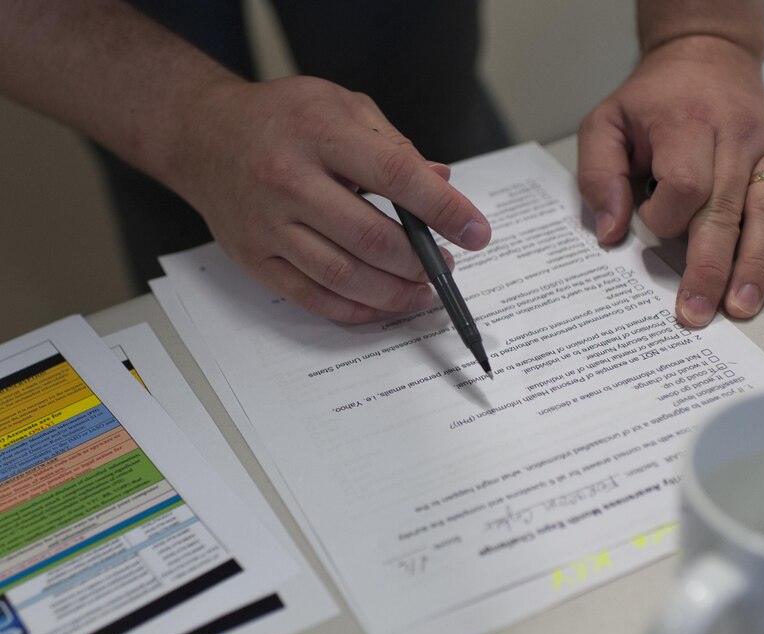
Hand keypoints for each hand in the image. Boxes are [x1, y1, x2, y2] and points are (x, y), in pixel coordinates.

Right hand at [171, 75, 491, 322]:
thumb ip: (395, 146)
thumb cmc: (282, 118)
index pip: (396, 176)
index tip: (475, 232)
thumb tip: (444, 184)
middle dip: (420, 262)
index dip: (443, 209)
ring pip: (343, 276)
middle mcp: (288, 180)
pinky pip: (312, 297)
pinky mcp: (254, 258)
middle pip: (371, 238)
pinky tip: (381, 305)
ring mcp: (268, 224)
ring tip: (421, 292)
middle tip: (446, 267)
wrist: (202, 134)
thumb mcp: (342, 107)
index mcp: (319, 133)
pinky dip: (355, 309)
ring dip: (394, 294)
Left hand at [578, 35, 763, 324]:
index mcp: (688, 124)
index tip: (649, 224)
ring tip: (743, 307)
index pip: (685, 184)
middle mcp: (738, 135)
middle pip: (728, 210)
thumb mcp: (606, 123)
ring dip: (758, 266)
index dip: (665, 218)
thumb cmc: (654, 101)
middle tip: (697, 313)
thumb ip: (599, 176)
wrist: (708, 58)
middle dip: (712, 268)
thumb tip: (611, 234)